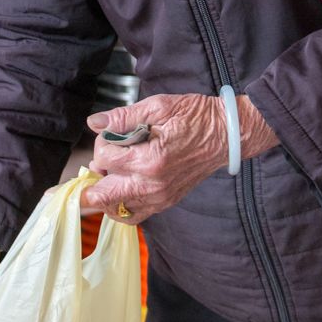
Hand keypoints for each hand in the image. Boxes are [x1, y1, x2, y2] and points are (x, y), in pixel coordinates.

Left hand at [85, 92, 277, 223]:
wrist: (226, 134)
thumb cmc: (195, 117)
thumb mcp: (158, 107)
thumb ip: (123, 117)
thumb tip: (94, 123)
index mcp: (150, 161)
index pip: (104, 159)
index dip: (102, 142)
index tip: (113, 133)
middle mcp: (152, 186)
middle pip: (102, 194)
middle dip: (96, 172)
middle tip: (105, 154)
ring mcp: (159, 198)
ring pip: (114, 209)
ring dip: (105, 191)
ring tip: (110, 170)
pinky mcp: (165, 202)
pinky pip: (133, 215)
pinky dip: (120, 204)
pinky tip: (120, 187)